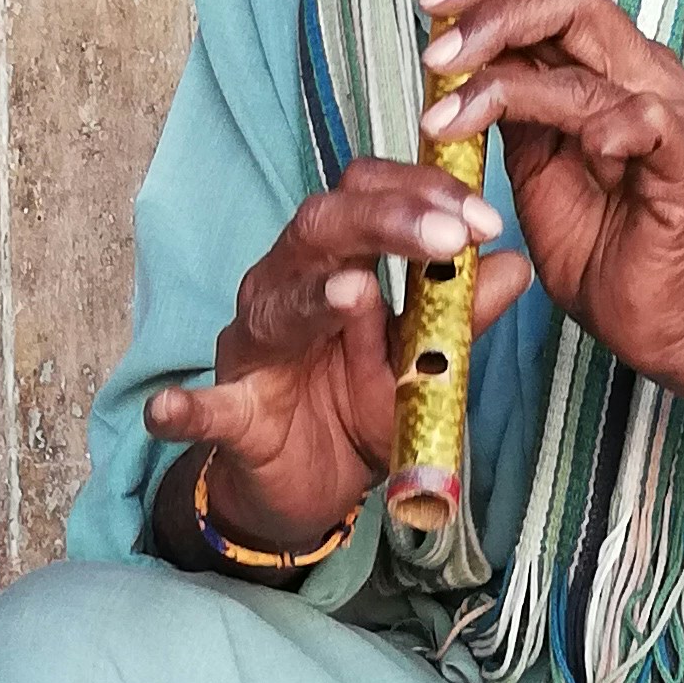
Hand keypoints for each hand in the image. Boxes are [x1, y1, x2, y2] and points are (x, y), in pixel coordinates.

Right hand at [147, 162, 533, 558]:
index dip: (422, 195)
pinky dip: (185, 408)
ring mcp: (252, 352)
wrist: (304, 487)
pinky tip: (169, 410)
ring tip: (356, 291)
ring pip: (272, 305)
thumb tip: (514, 265)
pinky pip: (205, 409)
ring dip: (315, 297)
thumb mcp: (418, 362)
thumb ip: (459, 317)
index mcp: (331, 265)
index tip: (484, 216)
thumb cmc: (353, 405)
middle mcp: (283, 291)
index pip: (365, 197)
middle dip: (387, 223)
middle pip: (320, 229)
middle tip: (453, 236)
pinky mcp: (231, 418)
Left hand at [415, 0, 683, 394]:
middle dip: (494, 20)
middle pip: (574, 5)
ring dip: (509, 87)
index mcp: (613, 67)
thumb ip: (511, 104)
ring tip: (448, 120)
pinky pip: (653, 124)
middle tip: (435, 57)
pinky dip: (613, 124)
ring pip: (591, 69)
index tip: (431, 3)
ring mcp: (676, 119)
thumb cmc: (595, 241)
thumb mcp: (533, 160)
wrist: (647, 321)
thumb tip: (456, 57)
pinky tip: (581, 144)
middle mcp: (648, 77)